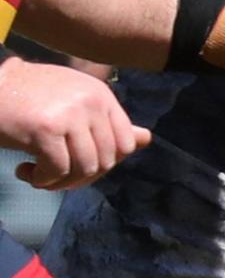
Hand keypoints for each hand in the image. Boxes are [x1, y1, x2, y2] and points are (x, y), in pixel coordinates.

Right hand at [0, 60, 145, 189]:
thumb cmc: (27, 99)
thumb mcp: (73, 103)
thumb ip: (108, 123)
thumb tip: (146, 139)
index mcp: (100, 95)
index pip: (126, 144)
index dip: (105, 164)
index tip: (79, 166)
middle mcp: (90, 102)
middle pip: (106, 161)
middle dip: (80, 178)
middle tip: (53, 176)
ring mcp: (70, 114)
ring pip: (85, 169)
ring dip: (60, 182)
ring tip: (38, 175)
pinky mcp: (45, 129)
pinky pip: (58, 171)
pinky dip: (42, 180)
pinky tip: (24, 171)